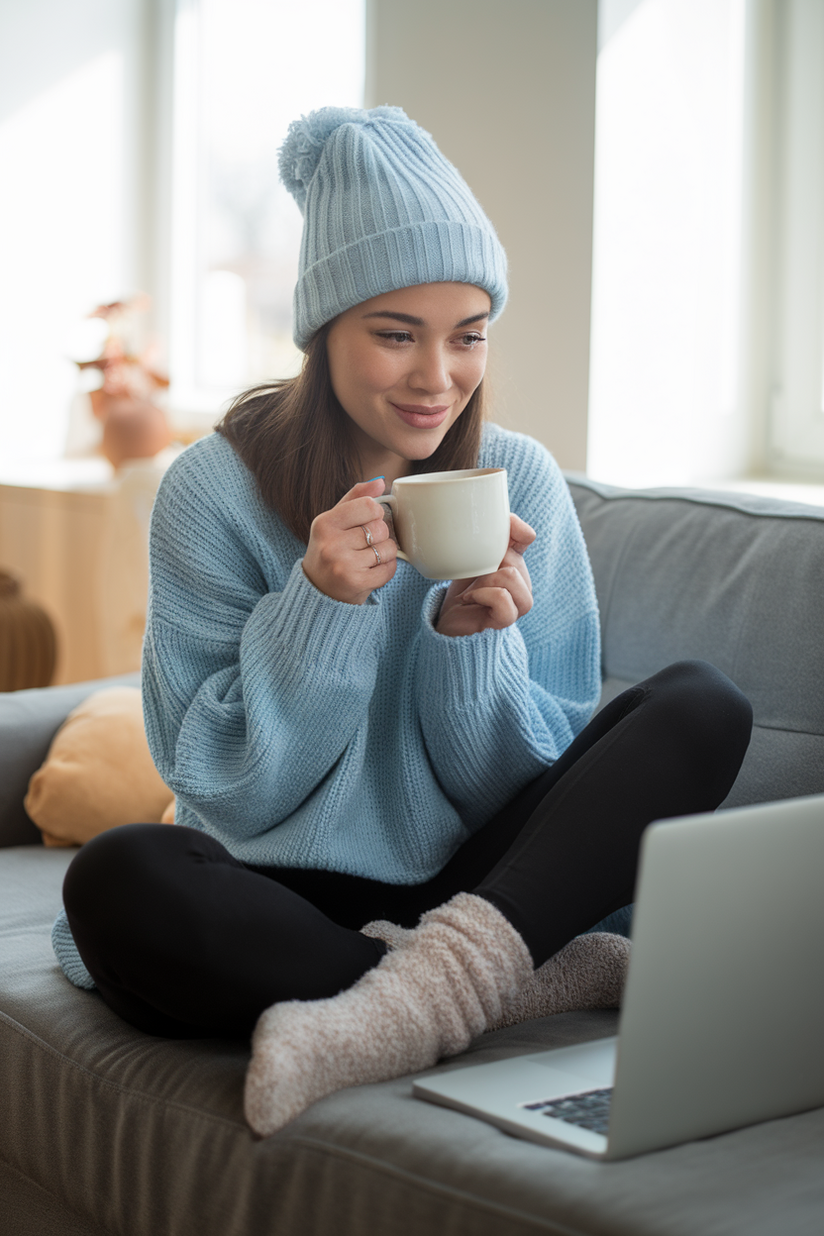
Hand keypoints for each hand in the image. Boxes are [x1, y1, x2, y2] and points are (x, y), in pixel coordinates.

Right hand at [302, 479, 397, 604]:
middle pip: (380, 528)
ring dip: (384, 554)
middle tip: (366, 544)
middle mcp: (331, 543)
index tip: (368, 521)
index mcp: (325, 523)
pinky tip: (371, 571)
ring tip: (368, 559)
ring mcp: (343, 565)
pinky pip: (389, 569)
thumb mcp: (334, 521)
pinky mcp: (356, 582)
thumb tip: (380, 481)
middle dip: (380, 535)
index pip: (368, 506)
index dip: (375, 513)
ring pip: (387, 548)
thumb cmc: (329, 550)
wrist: (318, 589)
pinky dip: (386, 569)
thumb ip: (355, 498)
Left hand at [435, 514, 535, 636]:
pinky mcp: (506, 620)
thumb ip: (482, 538)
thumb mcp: (469, 558)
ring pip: (511, 576)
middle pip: (512, 558)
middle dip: (486, 563)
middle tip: (471, 577)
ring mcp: (518, 603)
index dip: (513, 529)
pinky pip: (502, 598)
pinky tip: (470, 599)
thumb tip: (499, 521)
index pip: (525, 536)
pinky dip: (482, 595)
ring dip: (484, 580)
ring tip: (471, 590)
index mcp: (515, 564)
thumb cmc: (461, 590)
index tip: (490, 534)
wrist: (449, 623)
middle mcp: (523, 583)